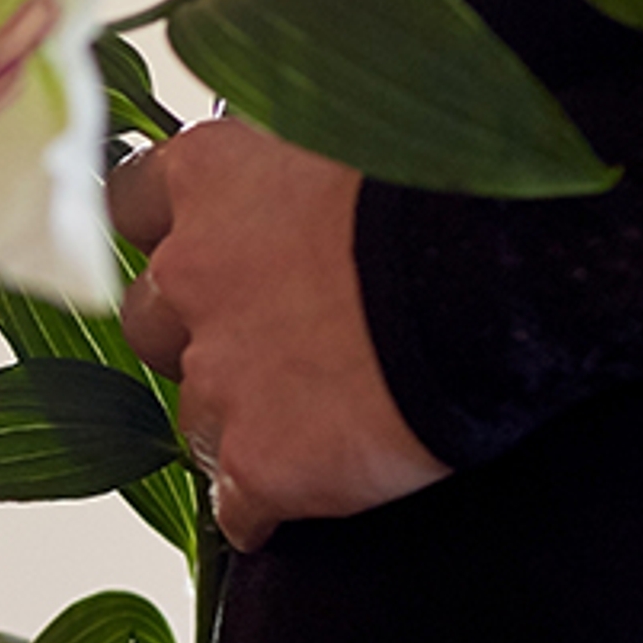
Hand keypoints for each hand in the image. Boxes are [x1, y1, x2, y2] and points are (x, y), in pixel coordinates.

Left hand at [106, 119, 446, 550]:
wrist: (509, 273)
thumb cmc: (458, 185)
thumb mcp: (358, 135)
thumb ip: (301, 160)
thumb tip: (308, 177)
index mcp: (213, 176)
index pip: (133, 202)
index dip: (170, 234)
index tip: (202, 248)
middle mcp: (192, 273)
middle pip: (151, 320)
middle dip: (197, 336)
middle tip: (276, 343)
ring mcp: (218, 374)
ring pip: (193, 417)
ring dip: (237, 421)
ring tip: (314, 424)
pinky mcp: (259, 463)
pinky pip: (237, 506)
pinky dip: (265, 508)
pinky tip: (306, 503)